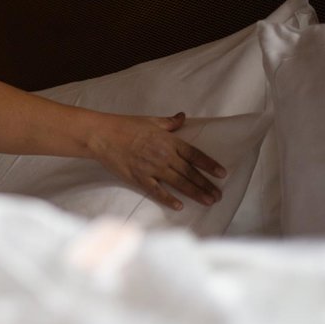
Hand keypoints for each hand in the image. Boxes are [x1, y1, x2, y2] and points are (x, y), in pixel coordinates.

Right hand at [88, 112, 225, 209]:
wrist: (103, 135)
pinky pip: (157, 191)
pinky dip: (168, 199)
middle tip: (218, 195)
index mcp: (169, 140)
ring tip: (208, 201)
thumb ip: (170, 122)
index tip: (222, 173)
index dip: (209, 164)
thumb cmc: (126, 125)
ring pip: (178, 183)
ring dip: (195, 192)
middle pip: (190, 172)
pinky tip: (180, 206)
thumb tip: (183, 117)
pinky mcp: (139, 178)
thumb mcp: (151, 121)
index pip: (194, 154)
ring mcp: (152, 168)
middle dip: (206, 184)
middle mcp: (164, 155)